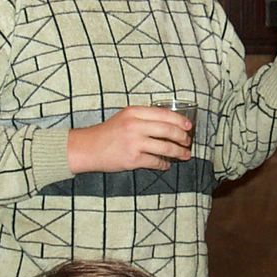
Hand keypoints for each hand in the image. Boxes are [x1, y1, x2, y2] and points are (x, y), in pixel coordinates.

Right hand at [67, 106, 192, 172]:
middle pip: (168, 130)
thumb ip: (144, 118)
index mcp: (134, 112)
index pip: (164, 114)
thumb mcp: (125, 117)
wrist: (88, 148)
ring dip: (178, 152)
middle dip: (182, 137)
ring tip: (184, 155)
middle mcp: (135, 125)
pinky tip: (166, 164)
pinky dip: (164, 164)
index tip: (188, 126)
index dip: (180, 121)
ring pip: (166, 147)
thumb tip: (169, 125)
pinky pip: (156, 162)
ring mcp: (134, 143)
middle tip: (187, 142)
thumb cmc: (107, 133)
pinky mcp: (133, 159)